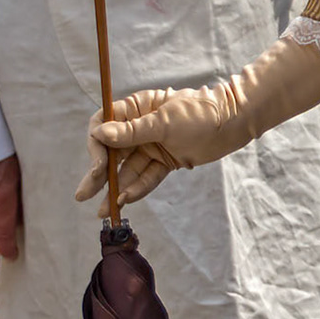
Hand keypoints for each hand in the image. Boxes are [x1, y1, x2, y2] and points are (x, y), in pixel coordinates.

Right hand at [75, 90, 203, 207]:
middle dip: (99, 174)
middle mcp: (140, 127)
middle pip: (112, 152)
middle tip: (83, 194)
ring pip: (129, 168)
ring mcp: (153, 144)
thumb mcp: (165, 122)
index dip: (97, 145)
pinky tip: (126, 200)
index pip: (103, 125)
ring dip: (116, 187)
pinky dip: (138, 188)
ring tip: (103, 210)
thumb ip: (132, 132)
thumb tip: (99, 134)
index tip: (99, 163)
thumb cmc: (201, 113)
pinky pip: (148, 176)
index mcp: (137, 108)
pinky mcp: (167, 159)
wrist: (235, 122)